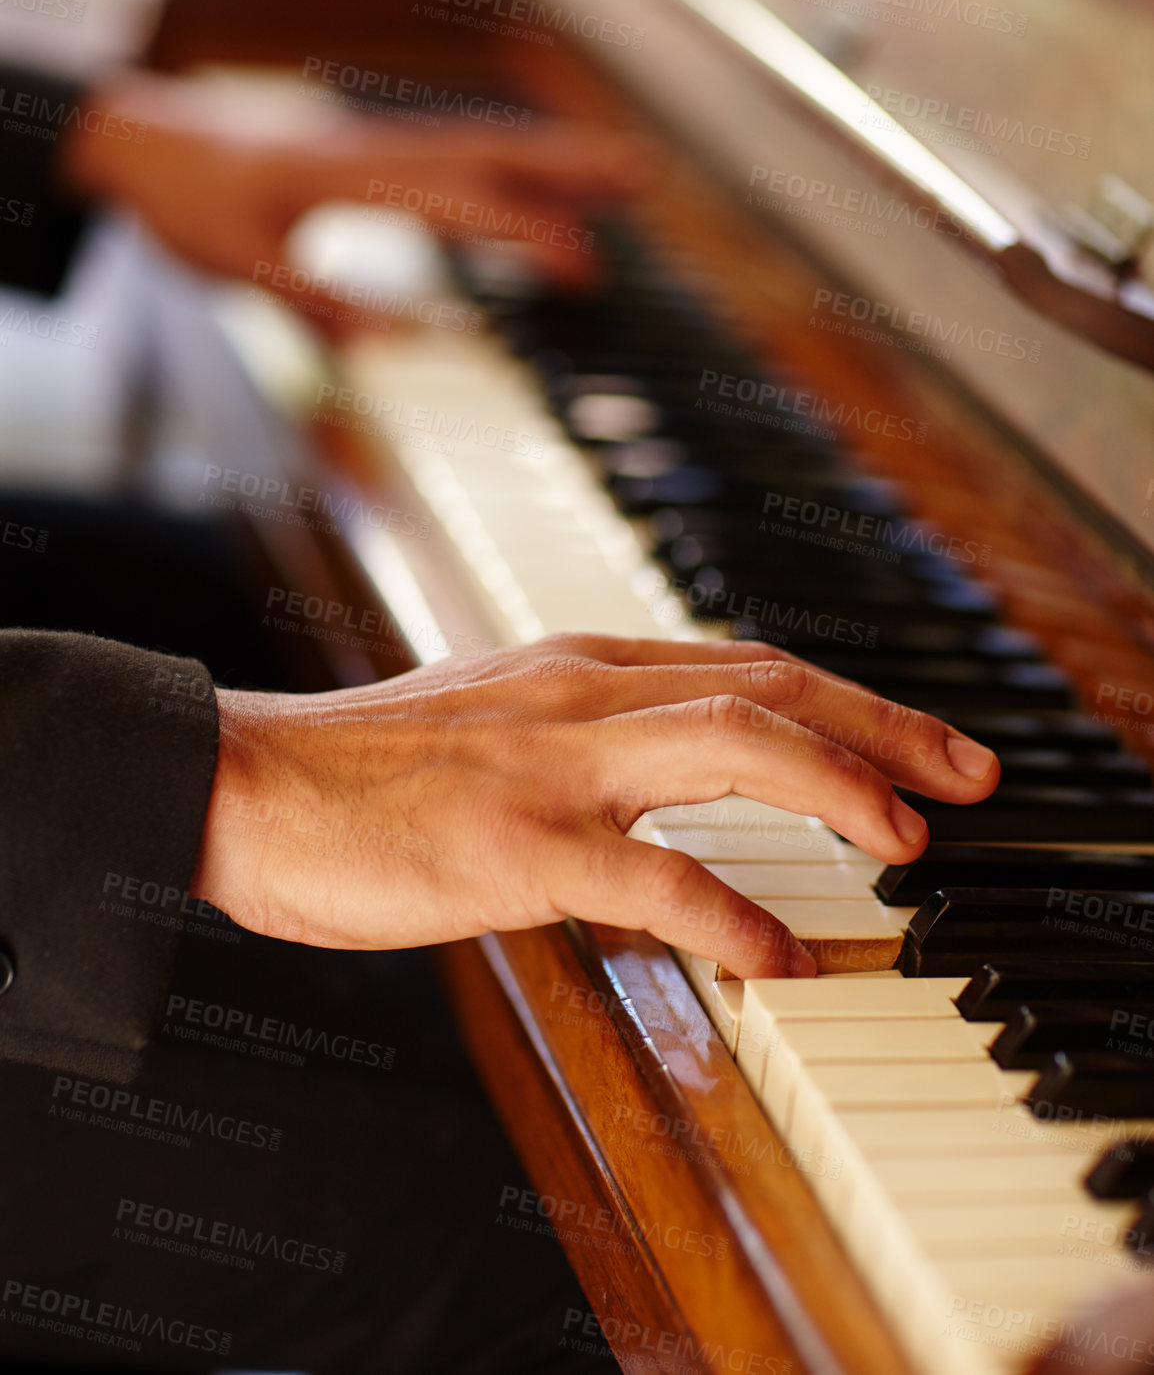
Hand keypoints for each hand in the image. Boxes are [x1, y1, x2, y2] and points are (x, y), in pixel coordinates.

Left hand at [62, 70, 651, 293]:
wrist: (139, 136)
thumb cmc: (183, 197)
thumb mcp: (235, 263)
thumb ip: (314, 299)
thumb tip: (395, 340)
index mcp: (354, 174)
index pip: (466, 201)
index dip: (530, 232)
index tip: (583, 265)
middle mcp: (379, 147)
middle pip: (497, 148)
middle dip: (574, 163)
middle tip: (644, 176)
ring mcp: (380, 140)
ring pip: (485, 140)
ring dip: (554, 152)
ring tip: (619, 170)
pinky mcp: (372, 148)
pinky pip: (459, 147)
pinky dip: (511, 158)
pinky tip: (532, 178)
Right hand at [191, 633, 999, 976]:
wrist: (251, 781)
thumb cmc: (369, 766)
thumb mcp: (499, 714)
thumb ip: (590, 729)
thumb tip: (673, 771)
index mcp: (580, 664)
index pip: (748, 665)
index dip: (849, 700)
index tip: (919, 740)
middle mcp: (583, 694)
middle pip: (770, 688)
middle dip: (884, 727)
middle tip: (968, 772)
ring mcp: (554, 766)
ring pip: (733, 745)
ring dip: (838, 788)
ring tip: (909, 839)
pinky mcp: (516, 846)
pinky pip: (650, 877)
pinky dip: (729, 910)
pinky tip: (778, 952)